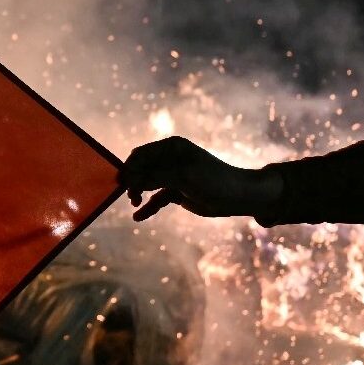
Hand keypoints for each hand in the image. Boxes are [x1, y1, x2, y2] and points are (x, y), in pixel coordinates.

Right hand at [119, 136, 282, 220]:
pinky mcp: (176, 191)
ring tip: (134, 205)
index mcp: (171, 147)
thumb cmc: (213, 180)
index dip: (129, 168)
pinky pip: (156, 199)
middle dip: (132, 182)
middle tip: (130, 197)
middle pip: (140, 169)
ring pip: (146, 184)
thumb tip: (129, 179)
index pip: (140, 154)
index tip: (124, 185)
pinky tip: (138, 217)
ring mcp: (173, 175)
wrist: (239, 196)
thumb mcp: (182, 176)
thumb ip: (154, 176)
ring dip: (137, 193)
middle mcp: (170, 159)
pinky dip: (148, 207)